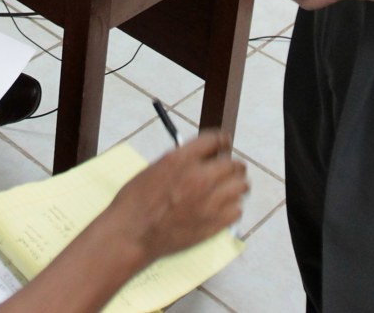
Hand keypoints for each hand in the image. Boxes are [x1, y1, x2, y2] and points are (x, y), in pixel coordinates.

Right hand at [103, 132, 246, 260]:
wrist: (132, 234)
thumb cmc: (134, 202)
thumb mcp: (154, 169)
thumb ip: (180, 161)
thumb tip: (197, 159)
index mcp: (181, 159)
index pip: (215, 140)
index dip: (221, 141)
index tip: (224, 143)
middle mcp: (199, 177)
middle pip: (233, 164)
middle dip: (232, 165)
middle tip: (228, 169)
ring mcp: (209, 202)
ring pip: (241, 187)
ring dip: (236, 185)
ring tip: (230, 189)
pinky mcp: (213, 224)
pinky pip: (237, 211)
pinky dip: (233, 208)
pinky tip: (224, 208)